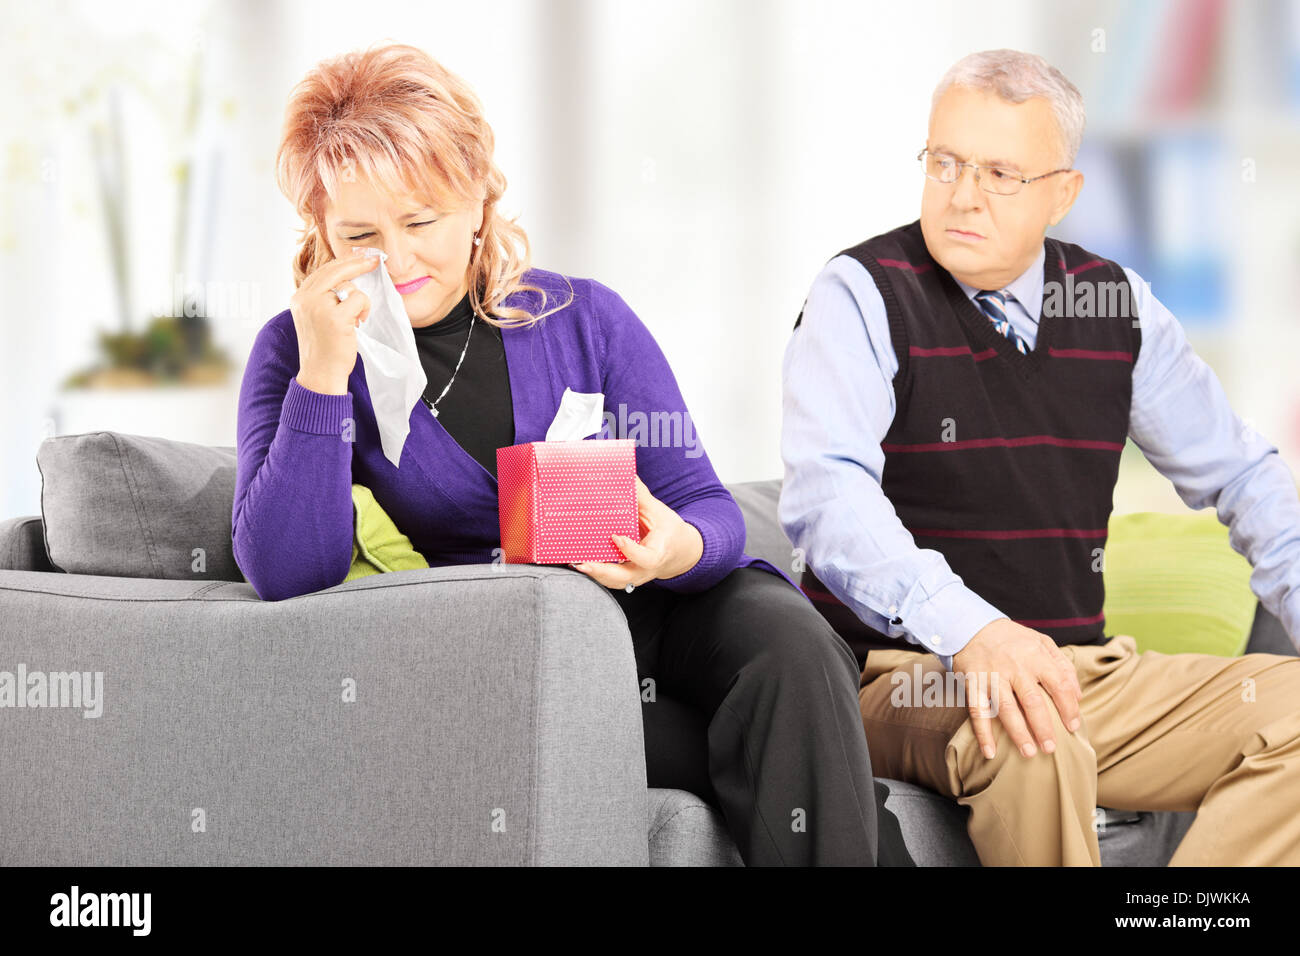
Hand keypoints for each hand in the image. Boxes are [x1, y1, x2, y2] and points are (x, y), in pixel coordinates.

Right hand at [290, 249, 378, 391]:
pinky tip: (358, 323)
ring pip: (350, 286)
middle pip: (336, 270)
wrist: (320, 374)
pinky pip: (359, 299)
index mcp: (299, 297)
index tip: (361, 257)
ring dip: (360, 301)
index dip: (344, 263)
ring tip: (355, 320)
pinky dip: (364, 310)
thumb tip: (346, 276)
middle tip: (374, 261)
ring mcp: (319, 307)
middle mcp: (305, 299)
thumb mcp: (316, 317)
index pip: (323, 271)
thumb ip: (324, 297)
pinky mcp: (335, 317)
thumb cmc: (324, 347)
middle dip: (358, 263)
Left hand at [568, 477, 703, 588]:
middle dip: (602, 572)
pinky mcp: (626, 576)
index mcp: (659, 553)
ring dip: (594, 575)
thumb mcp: (660, 512)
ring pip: (614, 582)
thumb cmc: (669, 531)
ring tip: (575, 563)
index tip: (616, 537)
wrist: (680, 553)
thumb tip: (627, 475)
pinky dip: (595, 573)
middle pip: (624, 578)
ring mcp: (635, 576)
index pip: (646, 558)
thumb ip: (642, 497)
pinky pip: (610, 579)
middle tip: (583, 564)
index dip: (630, 550)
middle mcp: (646, 569)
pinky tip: (578, 562)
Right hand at [951, 618, 1083, 760]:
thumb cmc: (1013, 639)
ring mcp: (992, 675)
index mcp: (1035, 656)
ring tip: (1029, 753)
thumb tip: (1078, 696)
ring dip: (1018, 733)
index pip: (1059, 684)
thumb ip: (1063, 666)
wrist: (972, 626)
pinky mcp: (972, 683)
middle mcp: (1014, 666)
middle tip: (1051, 748)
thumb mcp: (1042, 643)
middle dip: (1043, 727)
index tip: (1074, 726)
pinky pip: (977, 711)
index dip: (1069, 707)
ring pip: (1005, 708)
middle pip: (1032, 701)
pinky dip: (982, 733)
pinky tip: (990, 752)